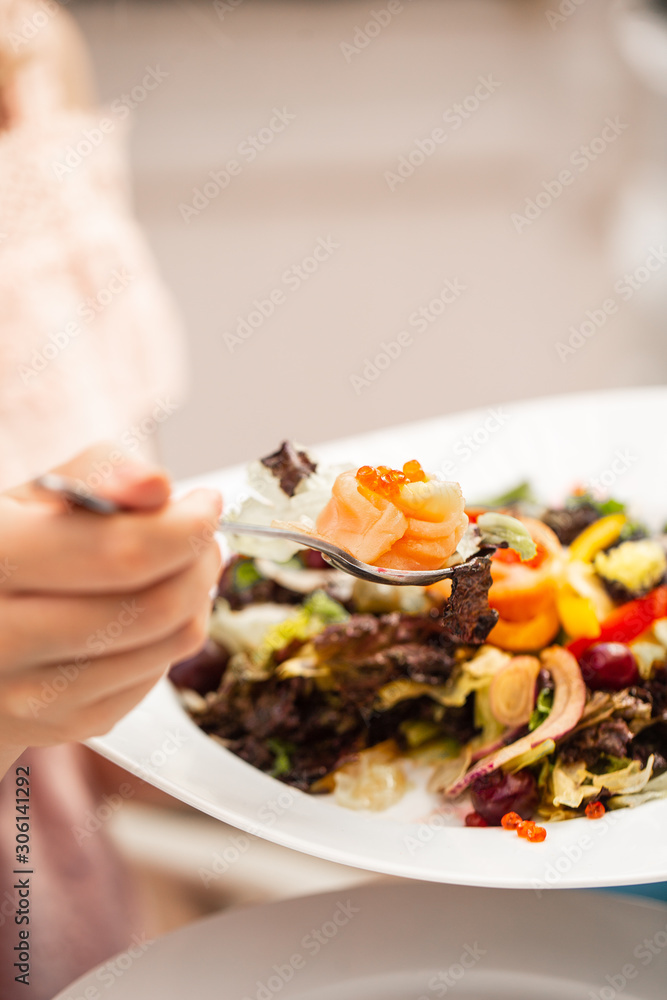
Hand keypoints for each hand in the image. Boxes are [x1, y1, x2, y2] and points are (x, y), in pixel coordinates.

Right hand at [0, 444, 221, 777]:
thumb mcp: (36, 496)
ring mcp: (28, 694)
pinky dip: (167, 638)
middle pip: (154, 607)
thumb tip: (154, 485)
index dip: (185, 526)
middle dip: (200, 562)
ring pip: (166, 646)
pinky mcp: (61, 724)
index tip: (205, 502)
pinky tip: (147, 611)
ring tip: (181, 568)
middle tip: (204, 536)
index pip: (121, 554)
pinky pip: (153, 679)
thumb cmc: (14, 548)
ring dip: (195, 599)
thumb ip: (98, 474)